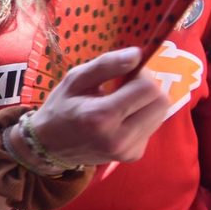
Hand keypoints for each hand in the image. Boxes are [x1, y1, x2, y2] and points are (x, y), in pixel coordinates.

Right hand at [28, 47, 169, 166]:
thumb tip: (138, 54)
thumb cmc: (60, 108)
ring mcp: (128, 150)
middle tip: (125, 87)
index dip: (141, 75)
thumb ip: (106, 64)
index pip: (148, 89)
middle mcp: (119, 138)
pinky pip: (152, 127)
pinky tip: (122, 118)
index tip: (125, 74)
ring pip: (160, 114)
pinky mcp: (133, 155)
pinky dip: (142, 117)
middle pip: (161, 102)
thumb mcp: (75, 80)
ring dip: (146, 103)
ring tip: (122, 103)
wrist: (48, 146)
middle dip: (148, 88)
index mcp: (101, 117)